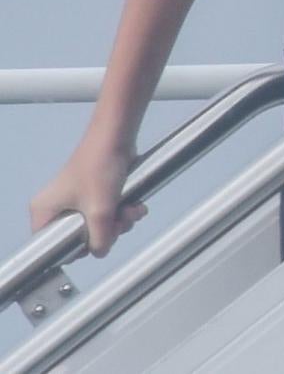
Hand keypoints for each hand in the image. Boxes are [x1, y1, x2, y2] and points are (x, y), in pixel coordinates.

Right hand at [30, 131, 144, 256]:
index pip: (52, 245)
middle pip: (80, 235)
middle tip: (121, 223)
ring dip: (120, 220)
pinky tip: (137, 205)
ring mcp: (76, 198)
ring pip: (98, 223)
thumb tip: (101, 252)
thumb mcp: (100, 211)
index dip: (76, 247)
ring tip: (132, 210)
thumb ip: (99, 239)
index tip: (96, 241)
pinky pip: (107, 210)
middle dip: (107, 231)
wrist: (118, 135)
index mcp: (44, 211)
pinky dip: (123, 210)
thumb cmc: (99, 170)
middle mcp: (56, 206)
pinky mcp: (95, 190)